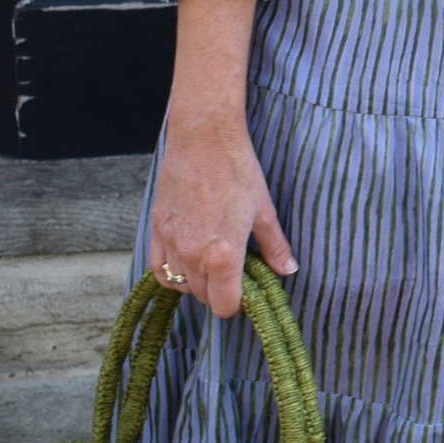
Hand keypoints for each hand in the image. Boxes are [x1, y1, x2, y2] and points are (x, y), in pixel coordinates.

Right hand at [147, 108, 297, 318]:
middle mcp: (192, 254)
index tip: (246, 290)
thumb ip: (274, 246)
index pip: (225, 305)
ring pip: (180, 284)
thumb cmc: (236, 169)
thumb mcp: (264, 210)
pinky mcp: (156, 228)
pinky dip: (172, 272)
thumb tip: (287, 269)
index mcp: (222, 255)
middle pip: (203, 297)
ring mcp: (170, 242)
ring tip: (213, 263)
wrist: (203, 137)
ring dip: (197, 282)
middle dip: (220, 291)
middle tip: (235, 272)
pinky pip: (158, 267)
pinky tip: (188, 261)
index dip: (238, 303)